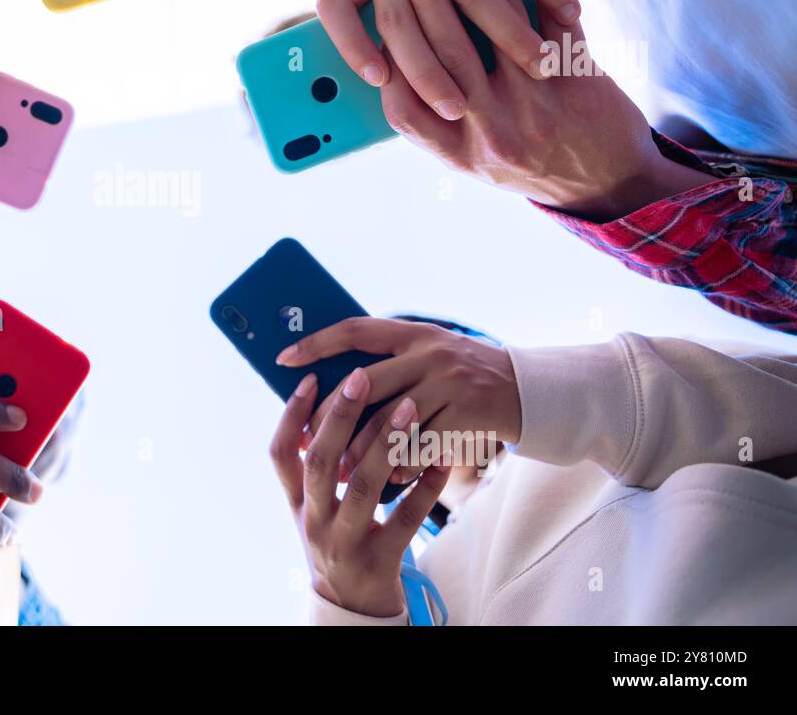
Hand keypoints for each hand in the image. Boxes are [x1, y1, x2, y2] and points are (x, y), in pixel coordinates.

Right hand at [270, 369, 450, 617]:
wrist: (353, 609)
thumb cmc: (337, 542)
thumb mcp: (314, 509)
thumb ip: (315, 468)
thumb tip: (324, 405)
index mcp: (296, 504)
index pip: (281, 454)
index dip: (292, 416)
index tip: (311, 379)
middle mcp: (313, 522)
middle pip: (321, 463)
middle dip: (339, 417)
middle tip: (360, 378)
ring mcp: (345, 543)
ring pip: (364, 488)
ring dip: (385, 444)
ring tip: (409, 406)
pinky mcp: (379, 561)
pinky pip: (406, 519)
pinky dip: (426, 487)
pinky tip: (443, 458)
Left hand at [278, 318, 520, 484]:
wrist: (527, 390)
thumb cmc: (461, 377)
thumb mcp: (428, 355)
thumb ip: (389, 364)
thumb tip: (329, 389)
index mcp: (414, 333)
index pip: (355, 330)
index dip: (317, 342)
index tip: (282, 358)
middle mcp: (430, 352)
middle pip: (364, 384)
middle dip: (333, 418)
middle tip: (310, 442)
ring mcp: (450, 383)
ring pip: (389, 422)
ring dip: (361, 452)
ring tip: (342, 472)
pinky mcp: (467, 414)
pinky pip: (421, 447)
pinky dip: (401, 466)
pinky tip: (387, 480)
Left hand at [317, 0, 579, 119]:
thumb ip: (407, 10)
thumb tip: (419, 89)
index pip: (333, 5)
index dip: (349, 46)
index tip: (379, 84)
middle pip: (399, 15)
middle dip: (431, 72)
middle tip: (461, 112)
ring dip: (506, 35)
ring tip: (538, 69)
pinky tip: (569, 12)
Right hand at [382, 0, 715, 220]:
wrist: (611, 184)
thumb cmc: (530, 165)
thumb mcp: (474, 162)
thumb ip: (436, 126)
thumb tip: (394, 70)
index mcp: (461, 155)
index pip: (404, 107)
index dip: (386, 58)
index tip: (378, 14)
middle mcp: (495, 133)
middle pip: (449, 54)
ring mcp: (540, 107)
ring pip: (499, 29)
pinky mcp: (582, 82)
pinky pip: (554, 20)